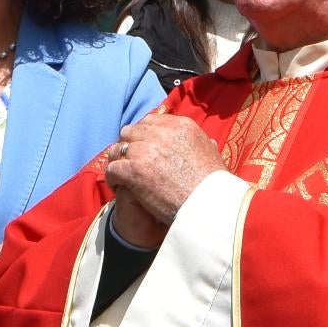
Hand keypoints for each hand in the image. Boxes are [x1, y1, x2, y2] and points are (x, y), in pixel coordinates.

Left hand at [102, 110, 222, 246]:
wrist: (208, 205)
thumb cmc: (214, 186)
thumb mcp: (214, 155)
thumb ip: (205, 144)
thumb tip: (209, 142)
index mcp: (181, 126)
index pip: (151, 121)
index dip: (143, 135)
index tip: (143, 148)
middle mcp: (161, 134)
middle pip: (131, 131)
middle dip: (129, 146)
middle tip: (131, 162)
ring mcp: (145, 151)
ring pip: (118, 148)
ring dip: (118, 161)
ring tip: (121, 175)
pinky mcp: (134, 170)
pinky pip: (112, 168)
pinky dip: (113, 178)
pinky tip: (118, 187)